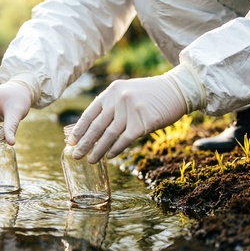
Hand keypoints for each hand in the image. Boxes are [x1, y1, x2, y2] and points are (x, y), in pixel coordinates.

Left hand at [67, 74, 186, 162]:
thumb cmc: (150, 94)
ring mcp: (129, 110)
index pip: (90, 113)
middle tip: (75, 155)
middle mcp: (118, 99)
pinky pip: (124, 140)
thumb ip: (112, 105)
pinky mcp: (142, 122)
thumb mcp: (126, 92)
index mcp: (111, 92)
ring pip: (108, 135)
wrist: (177, 89)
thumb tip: (95, 128)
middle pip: (96, 126)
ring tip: (90, 160)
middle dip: (84, 143)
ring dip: (98, 150)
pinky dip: (115, 149)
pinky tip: (109, 156)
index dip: (80, 129)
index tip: (72, 141)